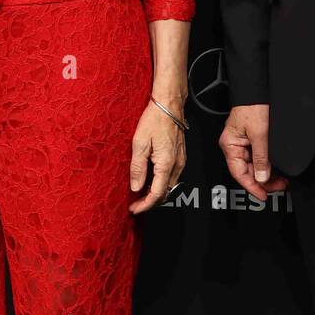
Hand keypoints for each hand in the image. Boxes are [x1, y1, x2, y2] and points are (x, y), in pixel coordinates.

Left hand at [129, 98, 185, 214]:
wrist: (169, 105)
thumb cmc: (154, 119)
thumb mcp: (139, 143)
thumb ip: (137, 168)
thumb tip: (136, 187)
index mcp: (166, 163)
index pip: (157, 194)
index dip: (145, 205)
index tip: (135, 209)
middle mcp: (177, 164)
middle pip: (166, 193)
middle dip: (150, 202)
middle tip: (135, 204)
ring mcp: (180, 160)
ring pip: (170, 186)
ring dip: (156, 193)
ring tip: (140, 193)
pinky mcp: (180, 156)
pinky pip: (172, 176)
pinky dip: (161, 183)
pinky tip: (151, 180)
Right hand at [219, 104, 288, 201]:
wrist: (256, 90)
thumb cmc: (252, 107)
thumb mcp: (259, 135)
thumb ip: (261, 158)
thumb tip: (261, 178)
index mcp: (230, 145)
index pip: (239, 173)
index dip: (252, 187)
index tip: (263, 196)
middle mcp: (234, 145)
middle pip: (247, 171)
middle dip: (263, 181)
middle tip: (279, 186)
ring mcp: (242, 142)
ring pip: (254, 165)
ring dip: (266, 173)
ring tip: (281, 179)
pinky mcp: (250, 139)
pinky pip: (257, 156)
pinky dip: (266, 164)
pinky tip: (275, 169)